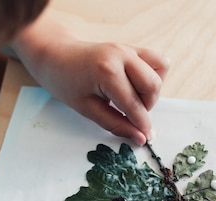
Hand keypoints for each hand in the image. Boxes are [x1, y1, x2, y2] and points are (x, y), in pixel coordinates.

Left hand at [11, 15, 169, 144]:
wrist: (55, 56)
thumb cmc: (66, 83)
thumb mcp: (86, 109)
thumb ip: (115, 124)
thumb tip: (140, 138)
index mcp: (107, 71)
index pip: (134, 103)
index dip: (141, 124)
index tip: (146, 138)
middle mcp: (122, 55)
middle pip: (153, 86)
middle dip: (146, 106)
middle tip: (128, 113)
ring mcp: (128, 48)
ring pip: (160, 71)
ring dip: (150, 90)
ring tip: (131, 97)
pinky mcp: (132, 48)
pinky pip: (156, 61)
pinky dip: (153, 75)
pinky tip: (136, 84)